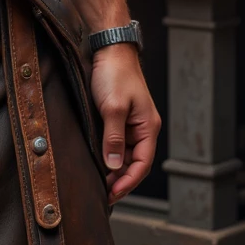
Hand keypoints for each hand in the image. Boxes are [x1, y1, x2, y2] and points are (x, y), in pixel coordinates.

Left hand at [88, 43, 160, 203]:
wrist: (110, 49)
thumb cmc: (115, 74)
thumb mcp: (113, 107)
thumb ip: (114, 138)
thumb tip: (114, 166)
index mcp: (148, 127)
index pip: (142, 164)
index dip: (128, 182)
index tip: (112, 195)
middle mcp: (142, 128)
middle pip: (134, 162)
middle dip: (120, 180)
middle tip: (102, 195)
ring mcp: (131, 123)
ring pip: (125, 154)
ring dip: (114, 169)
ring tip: (98, 183)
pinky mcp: (119, 117)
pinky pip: (116, 142)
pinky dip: (108, 155)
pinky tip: (97, 162)